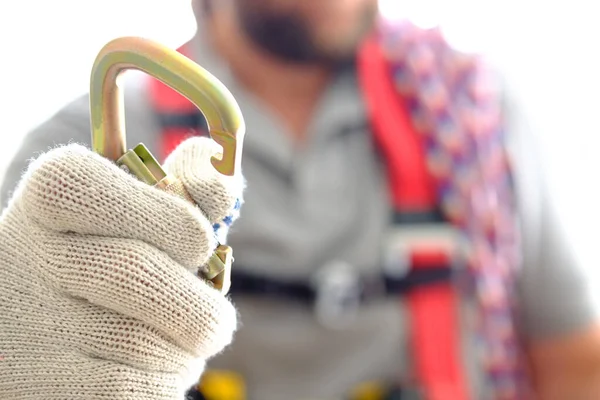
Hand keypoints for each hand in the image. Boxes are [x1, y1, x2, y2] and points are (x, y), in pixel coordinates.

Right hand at [0, 137, 243, 398]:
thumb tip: (215, 159)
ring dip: (183, 349)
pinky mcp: (35, 384)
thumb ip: (181, 187)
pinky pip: (129, 388)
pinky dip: (161, 382)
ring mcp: (27, 321)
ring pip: (141, 340)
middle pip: (137, 272)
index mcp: (56, 191)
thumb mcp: (133, 212)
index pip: (117, 190)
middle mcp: (28, 251)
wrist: (36, 330)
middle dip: (200, 306)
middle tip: (215, 322)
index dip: (178, 222)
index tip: (200, 244)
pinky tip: (152, 370)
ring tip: (179, 345)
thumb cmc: (106, 262)